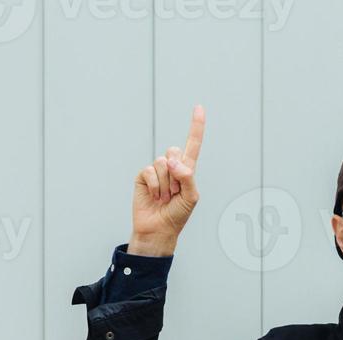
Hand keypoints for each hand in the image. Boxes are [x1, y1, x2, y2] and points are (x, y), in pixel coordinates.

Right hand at [129, 103, 203, 255]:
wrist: (159, 229)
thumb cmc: (177, 215)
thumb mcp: (191, 197)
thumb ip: (188, 177)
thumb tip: (172, 161)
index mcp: (186, 170)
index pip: (193, 144)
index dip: (196, 126)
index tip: (199, 107)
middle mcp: (171, 167)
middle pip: (175, 151)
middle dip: (177, 173)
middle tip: (175, 193)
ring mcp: (156, 171)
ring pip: (163, 162)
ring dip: (166, 184)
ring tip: (165, 198)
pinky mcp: (143, 176)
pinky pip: (150, 171)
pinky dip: (156, 186)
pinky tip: (155, 197)